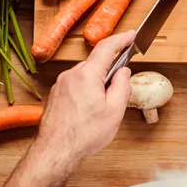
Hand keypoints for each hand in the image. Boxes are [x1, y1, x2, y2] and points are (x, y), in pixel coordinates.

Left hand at [35, 30, 134, 163]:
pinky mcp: (56, 95)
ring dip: (97, 83)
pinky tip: (89, 110)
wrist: (55, 151)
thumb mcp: (114, 111)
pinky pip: (75, 85)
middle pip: (95, 63)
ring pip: (85, 75)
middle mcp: (70, 75)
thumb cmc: (83, 135)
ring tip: (103, 107)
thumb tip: (123, 73)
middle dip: (110, 70)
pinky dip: (86, 91)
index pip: (106, 48)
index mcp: (87, 75)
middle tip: (120, 87)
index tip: (131, 35)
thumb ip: (122, 87)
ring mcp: (60, 85)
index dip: (121, 39)